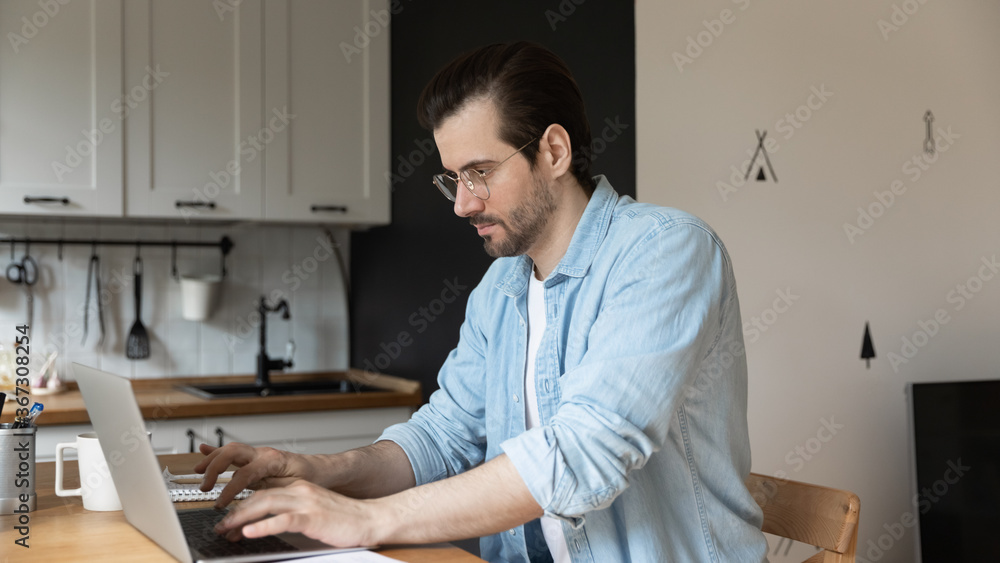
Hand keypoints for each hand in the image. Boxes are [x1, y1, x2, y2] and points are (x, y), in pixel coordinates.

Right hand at [194, 443, 302, 507]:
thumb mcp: (295, 488)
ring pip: (230, 449)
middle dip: (214, 468)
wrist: (322, 470)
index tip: (220, 504)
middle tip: (205, 487)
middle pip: (231, 452)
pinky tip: (203, 449)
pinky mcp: (256, 458)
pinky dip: (217, 451)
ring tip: (198, 471)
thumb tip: (254, 496)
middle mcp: (264, 453)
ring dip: (211, 459)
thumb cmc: (312, 478)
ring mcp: (259, 453)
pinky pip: (234, 453)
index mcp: (273, 460)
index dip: (229, 491)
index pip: (243, 474)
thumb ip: (273, 489)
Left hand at [213, 480, 381, 547]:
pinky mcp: (313, 517)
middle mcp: (300, 491)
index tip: (228, 522)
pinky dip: (262, 526)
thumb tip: (267, 525)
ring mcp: (307, 503)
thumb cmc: (344, 521)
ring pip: (265, 505)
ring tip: (226, 529)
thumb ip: (292, 515)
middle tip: (220, 527)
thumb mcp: (314, 514)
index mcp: (300, 488)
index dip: (242, 507)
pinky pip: (282, 520)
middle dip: (236, 512)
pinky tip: (249, 532)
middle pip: (260, 497)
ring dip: (241, 518)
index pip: (264, 493)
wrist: (371, 519)